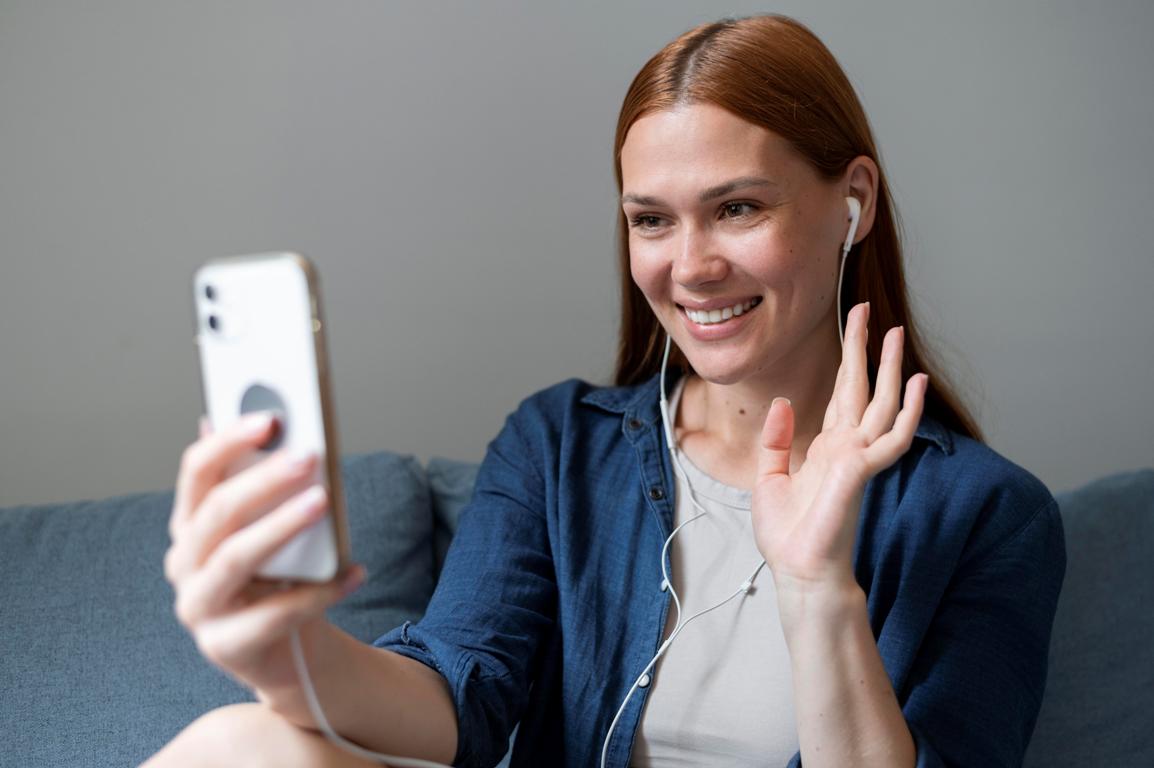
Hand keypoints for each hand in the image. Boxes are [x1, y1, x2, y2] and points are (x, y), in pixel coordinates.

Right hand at [164, 413, 364, 695]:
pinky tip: (354, 572)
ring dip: (281, 525)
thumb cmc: (281, 578)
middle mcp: (184, 564)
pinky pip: (275, 615)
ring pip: (236, 558)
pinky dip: (319, 592)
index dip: (228, 441)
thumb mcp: (273, 528)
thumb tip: (277, 427)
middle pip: (217, 512)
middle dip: (263, 480)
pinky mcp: (227, 646)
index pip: (197, 472)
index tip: (271, 418)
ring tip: (323, 501)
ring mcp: (199, 608)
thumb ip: (269, 485)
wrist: (289, 652)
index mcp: (190, 524)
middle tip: (308, 456)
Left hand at [750, 302, 927, 596]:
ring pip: (882, 403)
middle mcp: (847, 447)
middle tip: (868, 311)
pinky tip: (915, 384)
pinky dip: (907, 410)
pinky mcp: (862, 471)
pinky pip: (892, 437)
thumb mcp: (770, 477)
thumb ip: (778, 440)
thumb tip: (782, 403)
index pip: (841, 393)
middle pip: (862, 387)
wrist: (798, 570)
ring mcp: (858, 458)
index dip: (847, 361)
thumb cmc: (789, 534)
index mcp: (827, 446)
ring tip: (897, 334)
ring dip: (890, 368)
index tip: (851, 328)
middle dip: (866, 349)